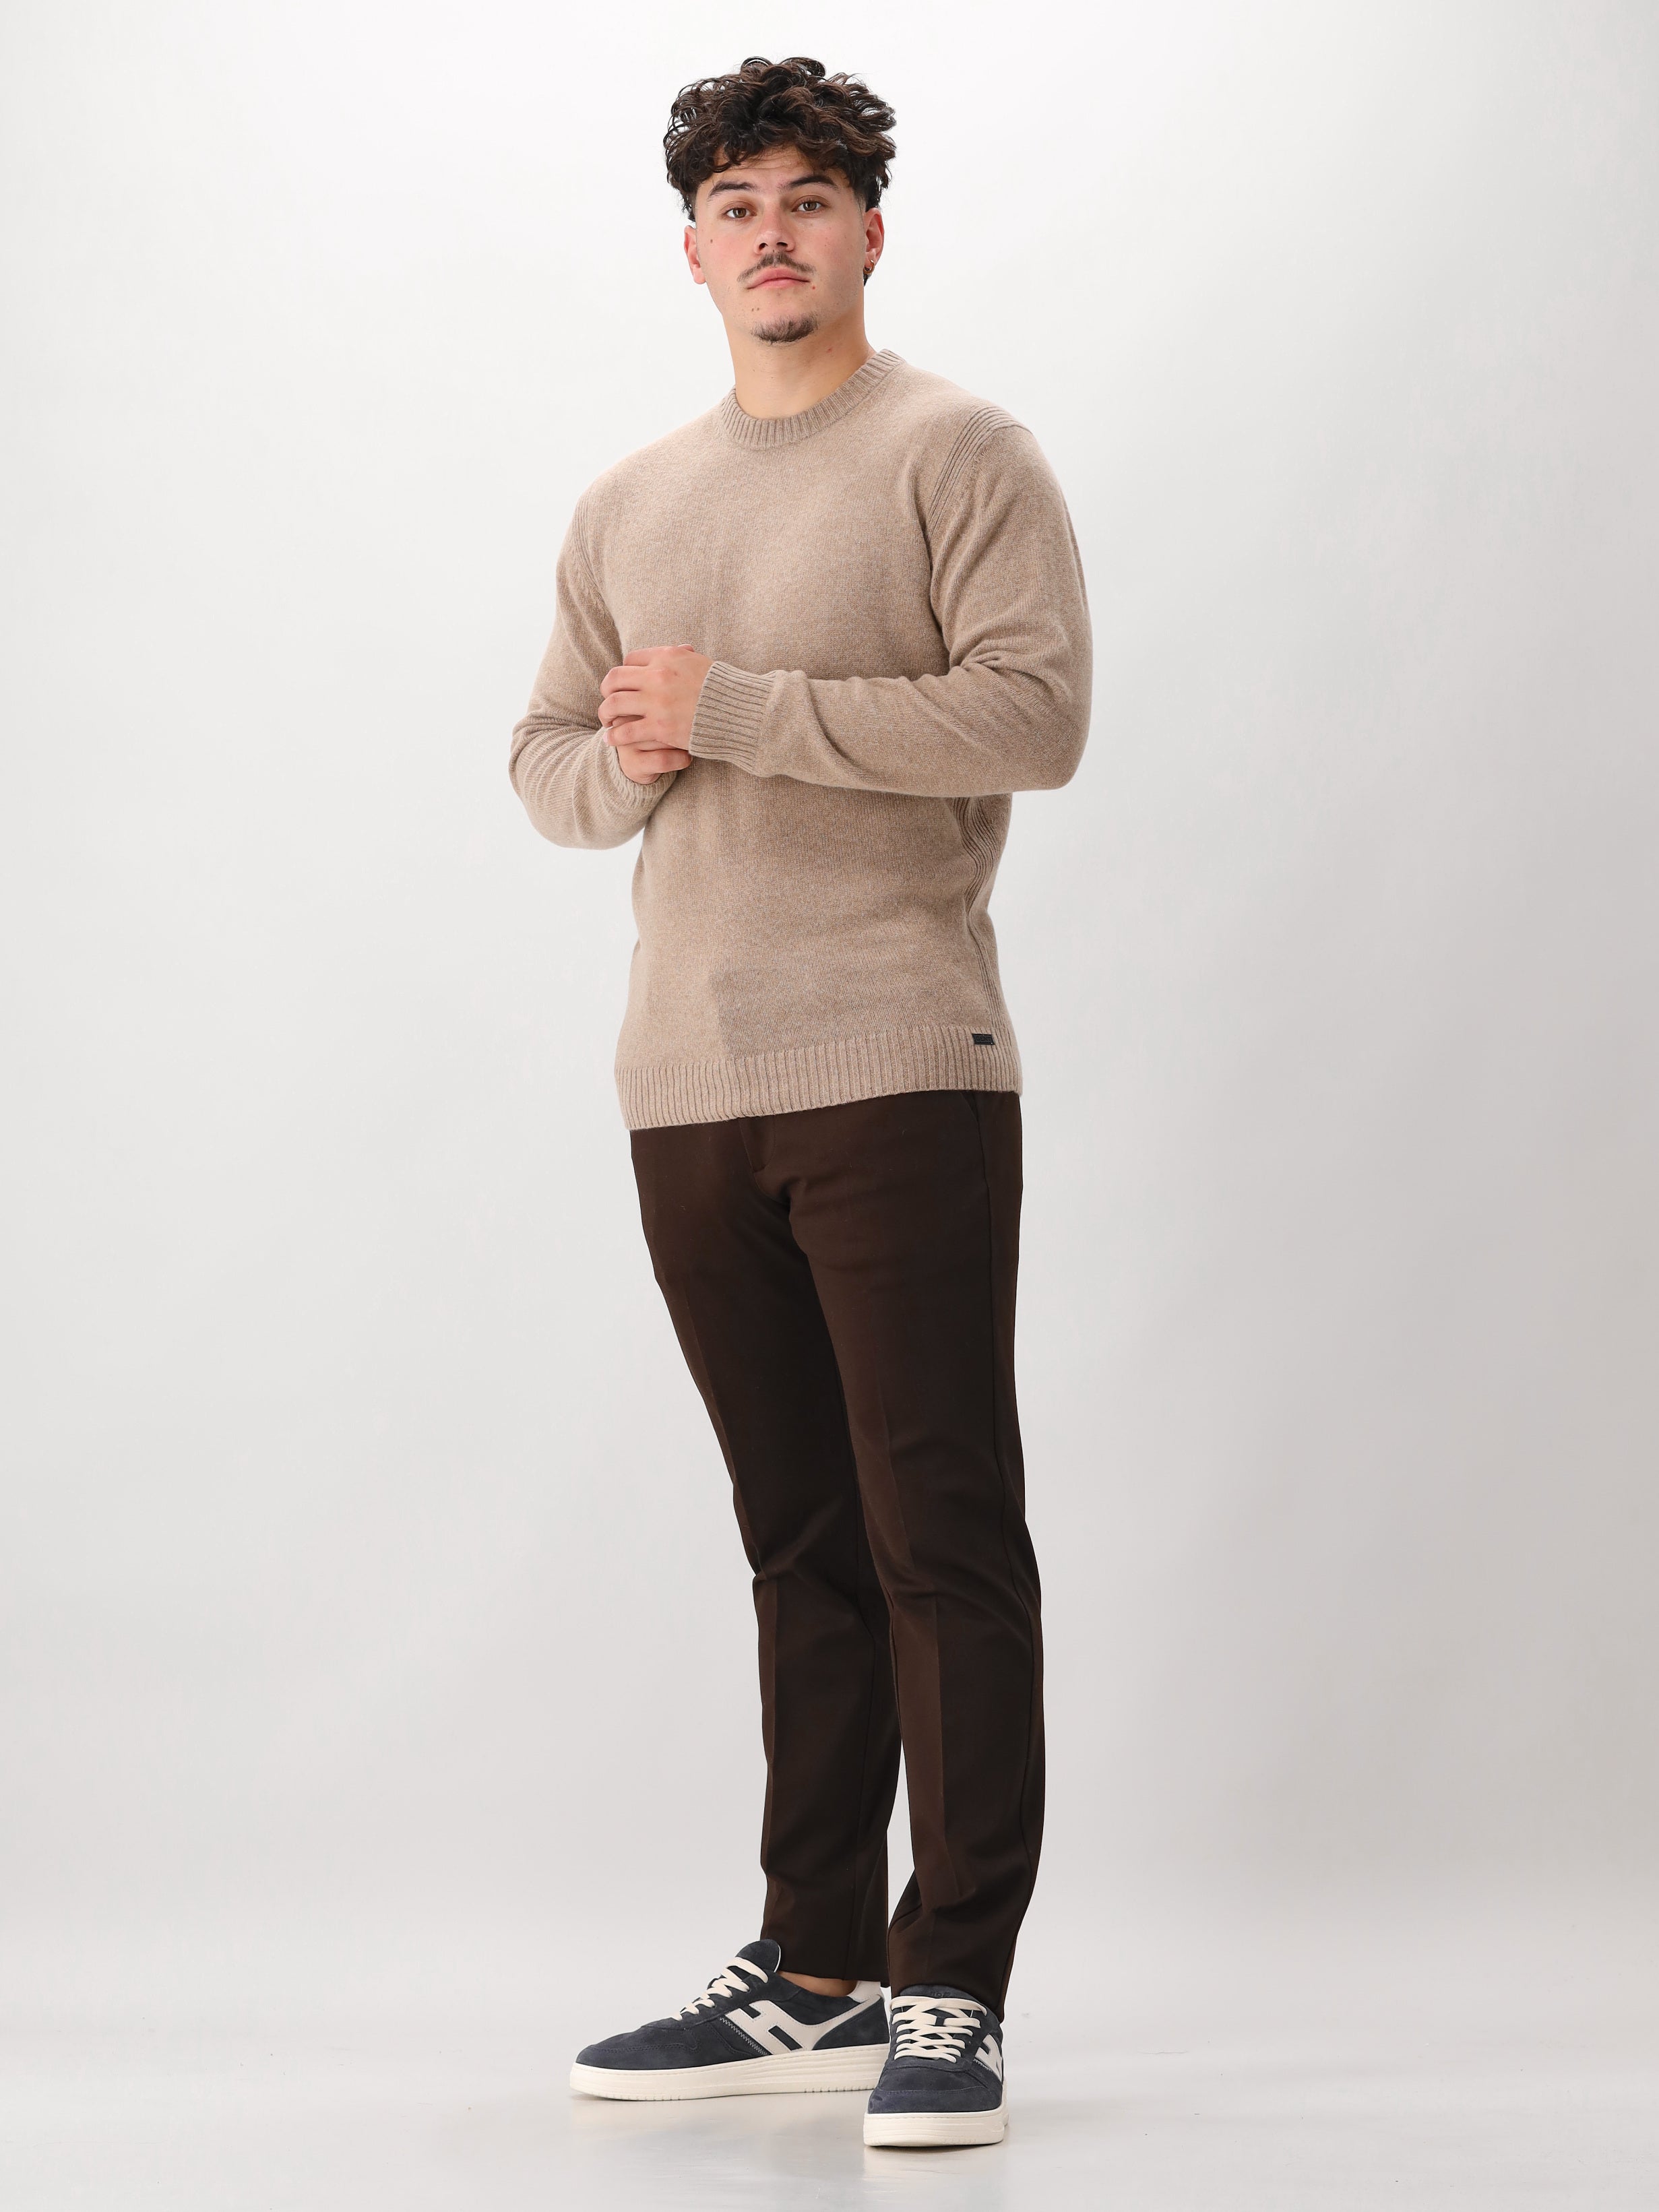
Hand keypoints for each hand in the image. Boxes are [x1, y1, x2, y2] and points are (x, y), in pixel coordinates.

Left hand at [600, 645, 712, 781]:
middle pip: (615, 678)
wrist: (740, 712)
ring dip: (605, 712)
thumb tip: (680, 649)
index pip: (631, 660)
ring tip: (605, 721)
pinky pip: (626, 730)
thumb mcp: (702, 663)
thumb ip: (684, 657)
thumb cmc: (725, 689)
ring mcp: (657, 702)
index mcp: (667, 657)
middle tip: (606, 701)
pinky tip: (610, 740)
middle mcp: (657, 676)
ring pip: (614, 703)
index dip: (624, 673)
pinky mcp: (659, 727)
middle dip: (606, 690)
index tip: (624, 685)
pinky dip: (614, 736)